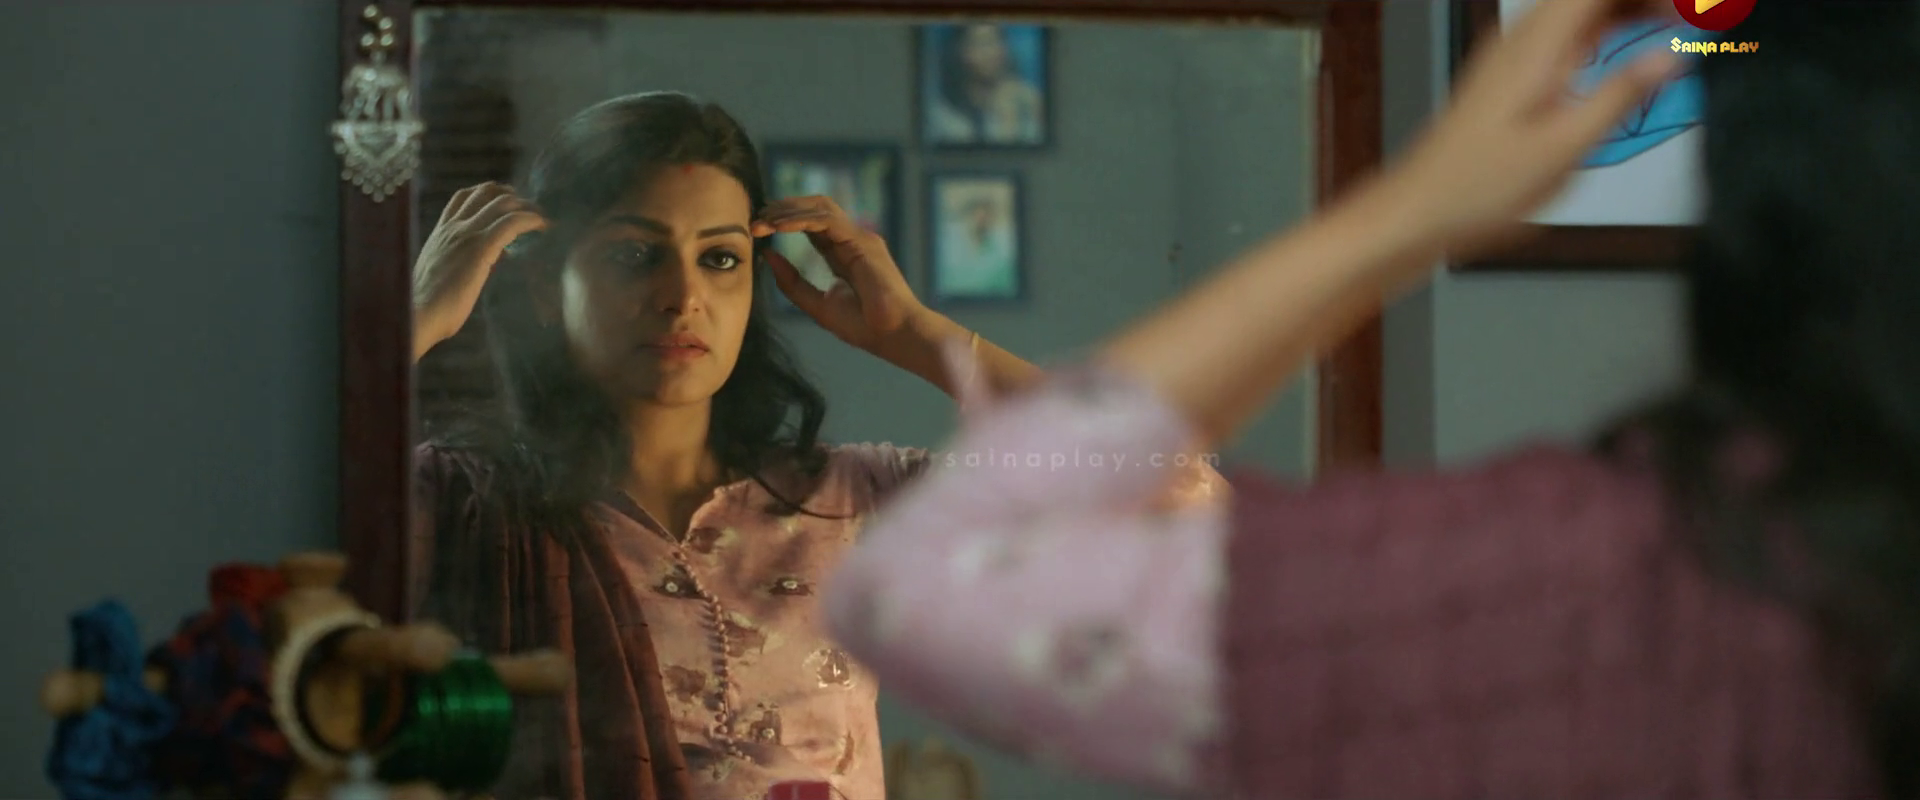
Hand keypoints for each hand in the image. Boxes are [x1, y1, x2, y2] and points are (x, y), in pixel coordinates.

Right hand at [412, 182, 546, 353]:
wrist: (416, 314)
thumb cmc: (428, 304)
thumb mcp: (444, 273)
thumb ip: (465, 260)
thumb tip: (495, 257)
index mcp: (441, 231)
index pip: (463, 197)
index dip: (488, 194)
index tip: (507, 203)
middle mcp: (452, 226)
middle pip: (485, 191)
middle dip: (511, 195)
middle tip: (528, 209)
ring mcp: (466, 234)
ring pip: (501, 202)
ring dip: (525, 206)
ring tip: (540, 218)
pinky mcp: (480, 248)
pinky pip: (511, 223)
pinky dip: (530, 219)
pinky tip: (542, 226)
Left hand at [754, 196, 922, 353]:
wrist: (895, 336)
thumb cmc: (864, 327)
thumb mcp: (817, 305)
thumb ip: (792, 283)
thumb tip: (768, 257)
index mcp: (843, 254)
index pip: (811, 225)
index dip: (783, 222)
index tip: (756, 229)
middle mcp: (853, 240)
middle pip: (815, 209)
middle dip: (783, 209)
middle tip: (755, 219)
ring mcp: (860, 238)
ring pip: (821, 207)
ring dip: (789, 211)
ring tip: (764, 220)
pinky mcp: (863, 241)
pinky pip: (827, 221)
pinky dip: (801, 220)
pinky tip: (780, 227)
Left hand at [1380, 0, 1680, 256]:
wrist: (1419, 209)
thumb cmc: (1479, 188)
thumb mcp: (1564, 148)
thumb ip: (1620, 95)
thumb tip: (1670, 56)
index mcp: (1537, 47)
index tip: (1695, 9)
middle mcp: (1521, 40)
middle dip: (1641, 2)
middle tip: (1694, 17)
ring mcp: (1512, 55)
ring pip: (1579, 9)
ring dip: (1625, 10)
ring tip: (1674, 24)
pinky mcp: (1510, 74)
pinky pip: (1565, 32)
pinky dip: (1603, 29)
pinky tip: (1625, 47)